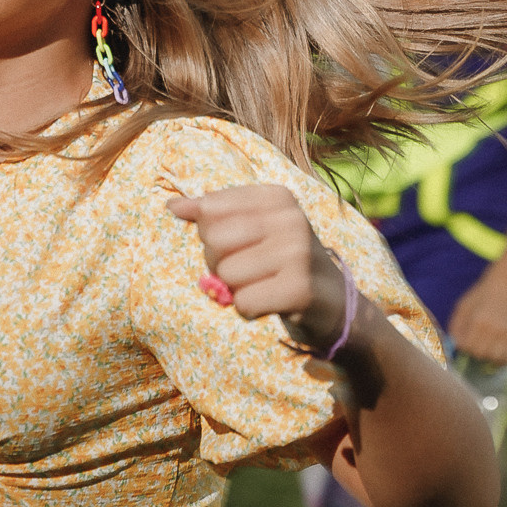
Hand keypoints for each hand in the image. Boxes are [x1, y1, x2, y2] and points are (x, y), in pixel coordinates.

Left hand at [167, 182, 348, 349]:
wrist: (334, 302)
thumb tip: (173, 204)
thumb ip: (213, 213)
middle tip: (248, 270)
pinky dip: (248, 309)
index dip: (210, 234)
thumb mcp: (253, 226)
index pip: (209, 209)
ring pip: (226, 274)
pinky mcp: (299, 290)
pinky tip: (270, 303)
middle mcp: (290, 219)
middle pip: (213, 240)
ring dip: (235, 289)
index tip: (236, 243)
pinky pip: (242, 302)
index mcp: (276, 196)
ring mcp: (297, 254)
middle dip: (219, 263)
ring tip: (262, 285)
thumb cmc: (281, 259)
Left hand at [448, 261, 506, 363]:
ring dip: (489, 354)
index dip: (463, 346)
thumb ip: (456, 326)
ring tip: (487, 344)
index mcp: (479, 321)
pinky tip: (497, 346)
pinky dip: (501, 355)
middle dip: (475, 350)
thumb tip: (453, 345)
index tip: (464, 340)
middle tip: (475, 342)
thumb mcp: (463, 306)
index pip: (467, 346)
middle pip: (481, 354)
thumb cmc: (482, 294)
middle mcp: (495, 330)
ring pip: (495, 357)